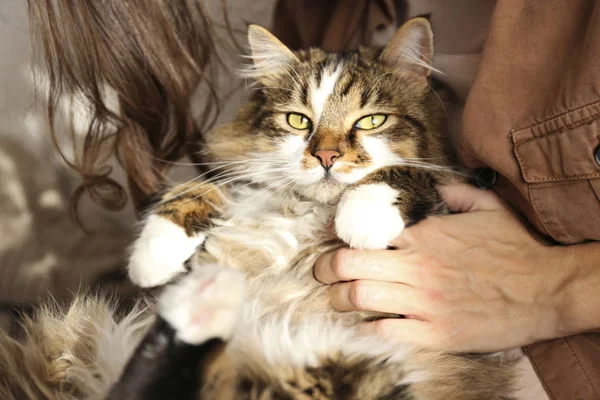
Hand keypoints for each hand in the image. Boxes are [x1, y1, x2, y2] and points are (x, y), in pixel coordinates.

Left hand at [315, 183, 569, 351]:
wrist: (548, 289)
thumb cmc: (516, 248)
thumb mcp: (487, 207)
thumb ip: (454, 192)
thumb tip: (433, 186)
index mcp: (424, 235)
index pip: (364, 235)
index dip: (343, 241)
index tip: (334, 247)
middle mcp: (417, 266)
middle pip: (348, 266)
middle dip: (325, 269)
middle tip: (319, 274)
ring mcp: (424, 301)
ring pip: (359, 297)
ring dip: (338, 299)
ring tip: (335, 300)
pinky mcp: (435, 333)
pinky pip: (385, 330)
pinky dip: (368, 327)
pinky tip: (364, 324)